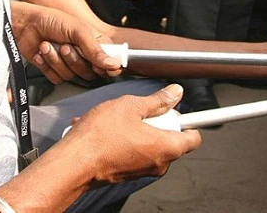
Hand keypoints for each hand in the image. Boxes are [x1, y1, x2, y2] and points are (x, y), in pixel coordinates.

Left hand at [10, 2, 121, 83]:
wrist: (25, 24)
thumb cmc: (52, 20)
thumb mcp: (79, 31)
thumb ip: (96, 50)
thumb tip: (113, 64)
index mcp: (95, 44)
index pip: (109, 63)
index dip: (105, 67)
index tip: (97, 65)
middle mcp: (84, 56)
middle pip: (89, 73)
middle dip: (74, 60)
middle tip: (65, 46)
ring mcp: (69, 64)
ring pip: (71, 76)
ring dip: (57, 60)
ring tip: (50, 46)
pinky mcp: (54, 71)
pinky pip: (57, 78)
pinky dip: (48, 66)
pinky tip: (43, 54)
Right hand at [59, 84, 201, 184]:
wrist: (73, 163)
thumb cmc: (100, 138)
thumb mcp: (131, 106)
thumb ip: (157, 100)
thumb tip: (174, 93)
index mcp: (166, 147)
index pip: (193, 138)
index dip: (187, 121)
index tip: (176, 110)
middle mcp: (158, 163)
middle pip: (170, 139)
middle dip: (157, 123)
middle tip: (140, 112)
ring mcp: (142, 170)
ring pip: (149, 144)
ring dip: (137, 130)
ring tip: (119, 120)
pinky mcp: (126, 173)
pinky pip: (133, 152)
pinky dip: (125, 141)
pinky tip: (108, 131)